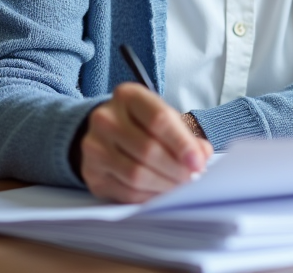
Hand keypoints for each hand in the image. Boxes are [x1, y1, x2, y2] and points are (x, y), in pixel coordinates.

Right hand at [76, 83, 213, 202]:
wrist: (106, 131)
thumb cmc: (142, 123)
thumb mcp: (165, 118)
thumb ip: (186, 135)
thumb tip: (201, 156)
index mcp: (128, 96)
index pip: (159, 119)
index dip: (182, 144)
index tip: (198, 162)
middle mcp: (106, 118)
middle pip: (147, 149)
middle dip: (175, 169)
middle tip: (192, 178)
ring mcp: (94, 146)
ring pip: (135, 174)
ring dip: (164, 185)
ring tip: (180, 187)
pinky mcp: (91, 172)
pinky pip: (124, 191)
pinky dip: (149, 196)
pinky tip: (161, 193)